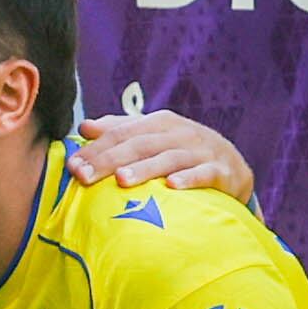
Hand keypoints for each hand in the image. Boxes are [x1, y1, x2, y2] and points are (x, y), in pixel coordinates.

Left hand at [74, 106, 254, 201]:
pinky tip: (172, 186)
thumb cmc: (184, 153)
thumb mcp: (155, 137)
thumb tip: (84, 127)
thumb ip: (121, 131)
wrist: (234, 167)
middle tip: (85, 175)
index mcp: (161, 122)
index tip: (73, 165)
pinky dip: (189, 179)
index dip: (97, 148)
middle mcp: (180, 133)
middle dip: (110, 159)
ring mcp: (202, 151)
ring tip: (121, 180)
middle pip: (140, 145)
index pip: (122, 133)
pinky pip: (204, 174)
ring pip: (169, 158)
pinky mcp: (222, 172)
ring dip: (144, 169)